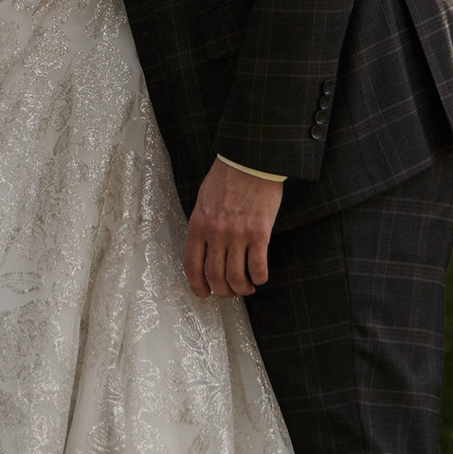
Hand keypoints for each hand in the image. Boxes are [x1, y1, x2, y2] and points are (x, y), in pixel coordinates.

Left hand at [184, 158, 284, 300]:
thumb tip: (205, 250)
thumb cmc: (227, 176)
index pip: (192, 266)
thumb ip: (203, 225)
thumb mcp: (203, 200)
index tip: (204, 294)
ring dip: (242, 288)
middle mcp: (215, 233)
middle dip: (223, 292)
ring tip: (247, 287)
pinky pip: (258, 266)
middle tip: (230, 293)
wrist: (250, 160)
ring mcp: (238, 234)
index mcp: (198, 225)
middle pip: (215, 277)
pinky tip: (260, 277)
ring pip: (236, 277)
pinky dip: (259, 277)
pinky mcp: (260, 232)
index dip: (197, 286)